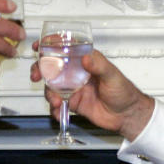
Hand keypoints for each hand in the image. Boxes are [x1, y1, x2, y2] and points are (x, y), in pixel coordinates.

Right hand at [30, 45, 153, 140]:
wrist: (127, 116)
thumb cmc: (124, 92)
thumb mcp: (112, 76)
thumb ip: (99, 66)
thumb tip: (86, 57)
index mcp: (86, 62)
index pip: (65, 50)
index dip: (49, 47)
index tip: (38, 47)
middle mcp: (76, 74)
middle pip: (52, 68)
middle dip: (40, 70)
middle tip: (36, 76)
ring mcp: (73, 88)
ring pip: (51, 87)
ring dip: (48, 93)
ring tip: (56, 101)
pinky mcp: (73, 103)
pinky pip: (58, 105)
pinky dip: (55, 109)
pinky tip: (59, 112)